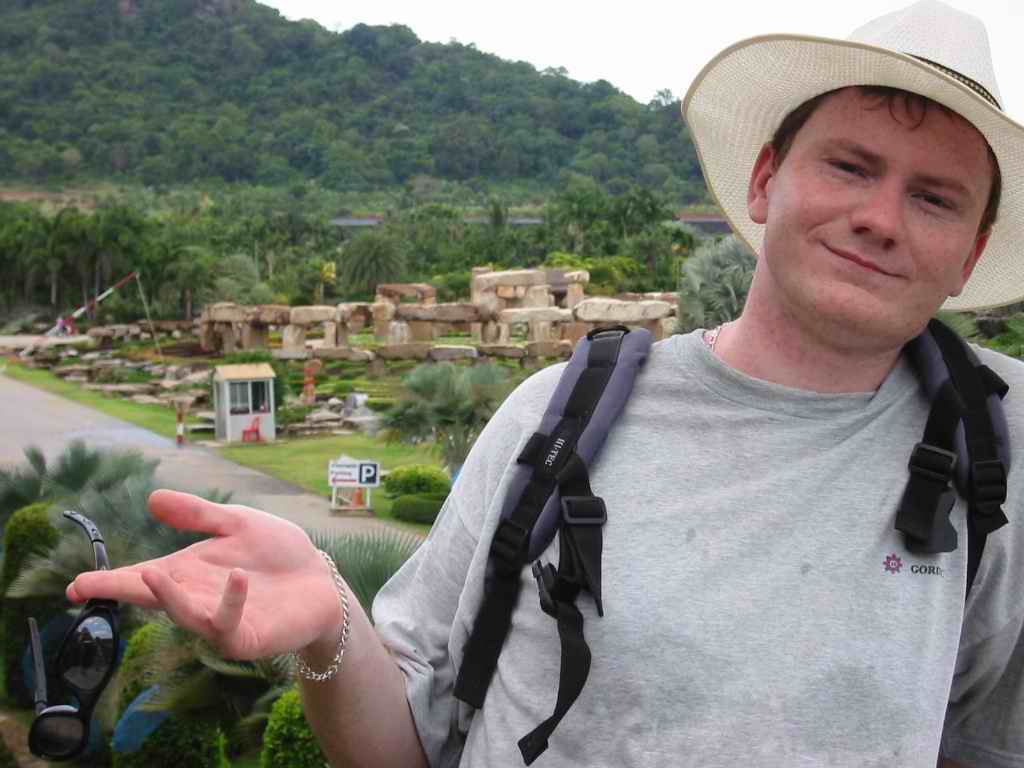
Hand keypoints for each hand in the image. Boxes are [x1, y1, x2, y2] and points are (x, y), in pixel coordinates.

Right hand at [67, 489, 342, 660]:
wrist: (320, 580)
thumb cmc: (277, 553)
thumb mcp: (236, 523)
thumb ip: (198, 514)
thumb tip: (152, 499)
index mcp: (190, 573)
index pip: (143, 577)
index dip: (110, 581)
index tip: (75, 584)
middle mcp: (198, 600)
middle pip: (154, 597)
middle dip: (123, 591)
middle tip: (86, 587)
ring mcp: (220, 621)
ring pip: (186, 615)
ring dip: (169, 598)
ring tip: (151, 576)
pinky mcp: (247, 637)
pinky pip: (231, 624)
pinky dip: (232, 600)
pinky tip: (238, 577)